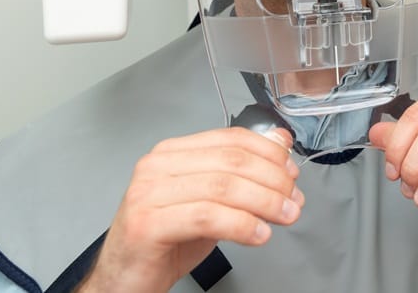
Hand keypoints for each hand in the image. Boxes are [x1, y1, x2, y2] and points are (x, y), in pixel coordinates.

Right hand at [78, 128, 303, 292]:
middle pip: (232, 161)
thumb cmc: (166, 240)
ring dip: (264, 202)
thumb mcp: (212, 200)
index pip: (231, 138)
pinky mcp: (147, 224)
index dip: (269, 154)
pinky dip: (241, 225)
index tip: (292, 173)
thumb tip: (280, 143)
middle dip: (273, 180)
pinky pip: (207, 217)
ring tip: (284, 216)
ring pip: (223, 187)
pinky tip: (259, 234)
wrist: (124, 278)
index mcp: (173, 153)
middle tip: (293, 199)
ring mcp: (148, 194)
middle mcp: (157, 166)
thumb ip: (242, 173)